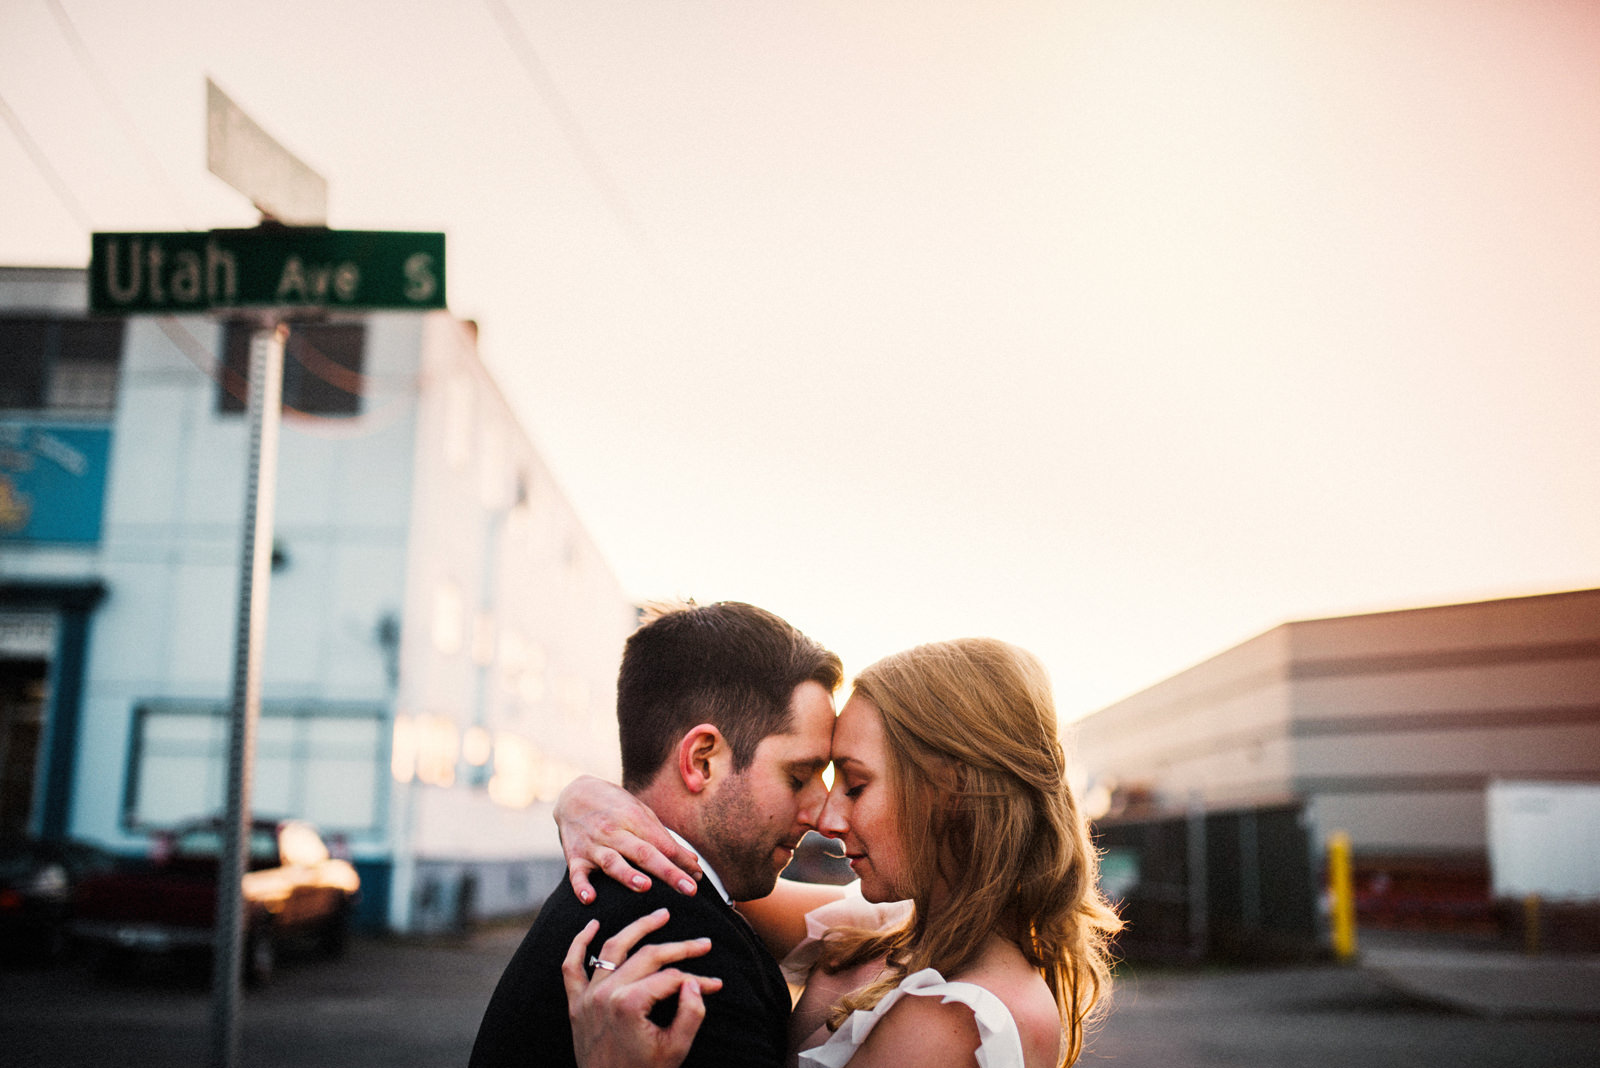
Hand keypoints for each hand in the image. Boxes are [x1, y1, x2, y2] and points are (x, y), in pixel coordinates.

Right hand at [557, 775, 701, 902]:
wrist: (573, 794)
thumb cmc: (615, 807)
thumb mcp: (640, 813)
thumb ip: (664, 839)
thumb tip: (691, 863)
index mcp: (634, 818)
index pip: (662, 843)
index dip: (681, 861)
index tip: (698, 877)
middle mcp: (614, 831)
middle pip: (643, 853)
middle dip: (667, 872)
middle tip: (689, 889)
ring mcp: (593, 844)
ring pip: (612, 861)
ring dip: (627, 875)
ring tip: (644, 887)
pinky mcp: (574, 856)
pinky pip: (577, 873)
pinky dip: (582, 886)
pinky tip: (590, 898)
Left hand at [562, 908, 721, 1067]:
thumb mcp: (676, 1049)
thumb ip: (691, 1013)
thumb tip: (696, 983)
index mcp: (629, 1004)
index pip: (671, 978)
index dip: (697, 978)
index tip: (716, 984)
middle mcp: (605, 994)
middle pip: (647, 956)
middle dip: (679, 948)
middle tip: (703, 943)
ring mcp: (587, 997)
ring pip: (612, 948)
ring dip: (637, 928)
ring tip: (660, 915)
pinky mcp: (576, 1004)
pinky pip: (571, 966)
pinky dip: (578, 943)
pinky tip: (592, 924)